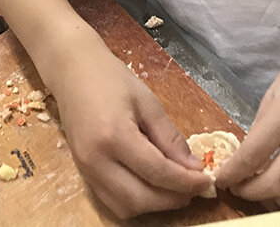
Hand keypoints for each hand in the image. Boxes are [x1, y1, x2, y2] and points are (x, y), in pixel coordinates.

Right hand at [52, 37, 211, 217]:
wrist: (73, 72)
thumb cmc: (112, 79)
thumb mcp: (147, 102)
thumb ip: (169, 137)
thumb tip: (193, 168)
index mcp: (114, 136)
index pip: (157, 171)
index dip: (185, 181)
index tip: (207, 181)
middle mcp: (96, 160)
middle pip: (140, 198)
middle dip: (172, 199)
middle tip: (194, 188)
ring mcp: (86, 170)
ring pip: (124, 207)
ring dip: (154, 205)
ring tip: (175, 189)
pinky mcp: (83, 174)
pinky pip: (111, 201)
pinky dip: (136, 202)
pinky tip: (152, 187)